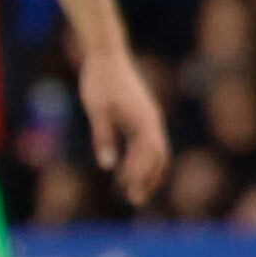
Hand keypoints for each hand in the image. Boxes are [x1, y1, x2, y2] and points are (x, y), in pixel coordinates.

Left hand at [79, 42, 171, 203]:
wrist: (106, 55)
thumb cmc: (99, 81)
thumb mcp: (96, 110)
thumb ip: (103, 136)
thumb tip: (108, 166)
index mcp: (144, 120)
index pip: (149, 155)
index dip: (140, 175)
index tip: (127, 191)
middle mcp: (152, 121)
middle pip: (158, 157)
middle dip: (149, 180)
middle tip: (135, 201)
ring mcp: (149, 118)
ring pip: (155, 151)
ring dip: (146, 172)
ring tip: (132, 191)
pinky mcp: (142, 116)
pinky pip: (146, 143)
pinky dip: (141, 159)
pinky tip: (127, 169)